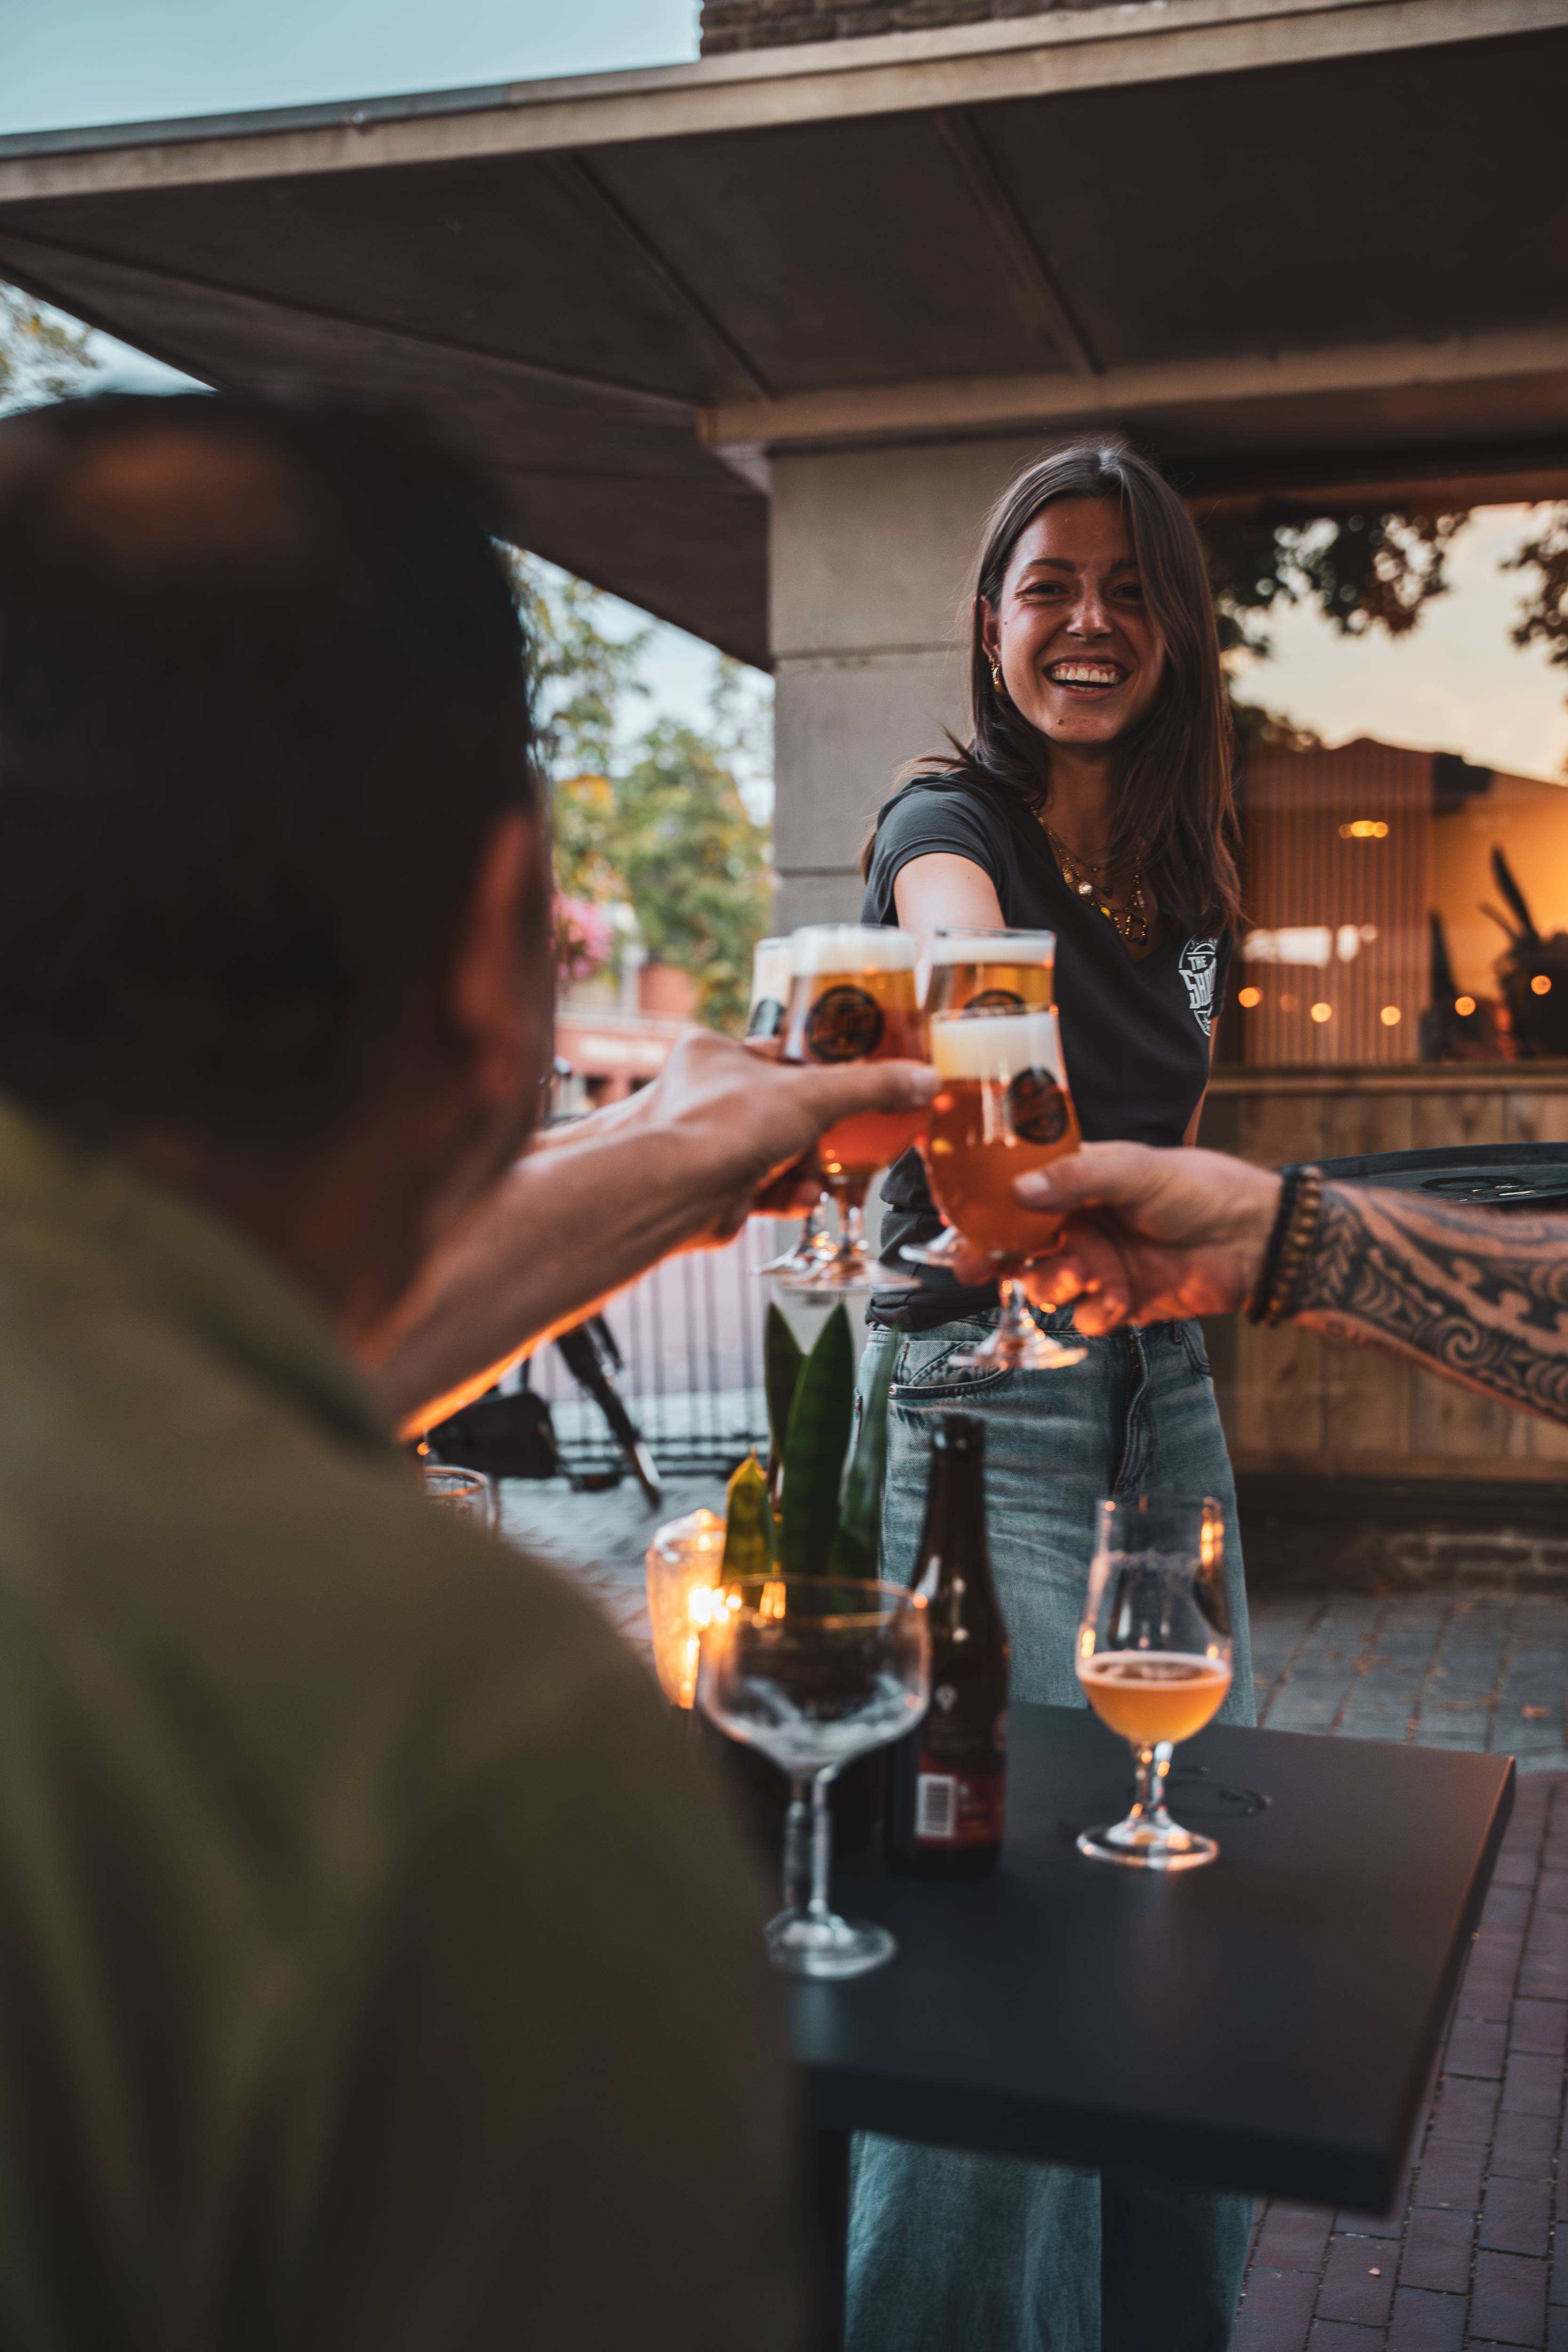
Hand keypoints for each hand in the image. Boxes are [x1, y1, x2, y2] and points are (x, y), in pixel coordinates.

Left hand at [633, 1030, 936, 1241]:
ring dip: (807, 1166)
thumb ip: (872, 1087)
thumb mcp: (814, 1094)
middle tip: (844, 1138)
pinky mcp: (718, 1187)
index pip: (779, 1055)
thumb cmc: (720, 1126)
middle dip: (817, 1133)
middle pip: (783, 1110)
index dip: (816, 1071)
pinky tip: (801, 1195)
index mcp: (716, 1054)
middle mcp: (705, 1097)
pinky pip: (766, 1187)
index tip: (849, 1084)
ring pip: (777, 1151)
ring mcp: (709, 1144)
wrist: (679, 1192)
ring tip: (820, 1173)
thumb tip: (922, 1079)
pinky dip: (789, 1193)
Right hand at [999, 1144, 1282, 1331]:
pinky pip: (1086, 1317)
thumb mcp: (1135, 1169)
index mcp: (1077, 1184)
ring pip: (1046, 1285)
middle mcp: (1079, 1225)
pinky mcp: (1119, 1302)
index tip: (958, 1227)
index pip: (1015, 1197)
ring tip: (1088, 1271)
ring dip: (1058, 1283)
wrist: (1252, 1240)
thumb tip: (1018, 1190)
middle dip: (997, 1260)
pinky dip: (1098, 1311)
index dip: (984, 1214)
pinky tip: (1122, 1297)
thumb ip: (1075, 1179)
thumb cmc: (1199, 1189)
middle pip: (1017, 1248)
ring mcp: (1098, 1265)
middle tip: (979, 1268)